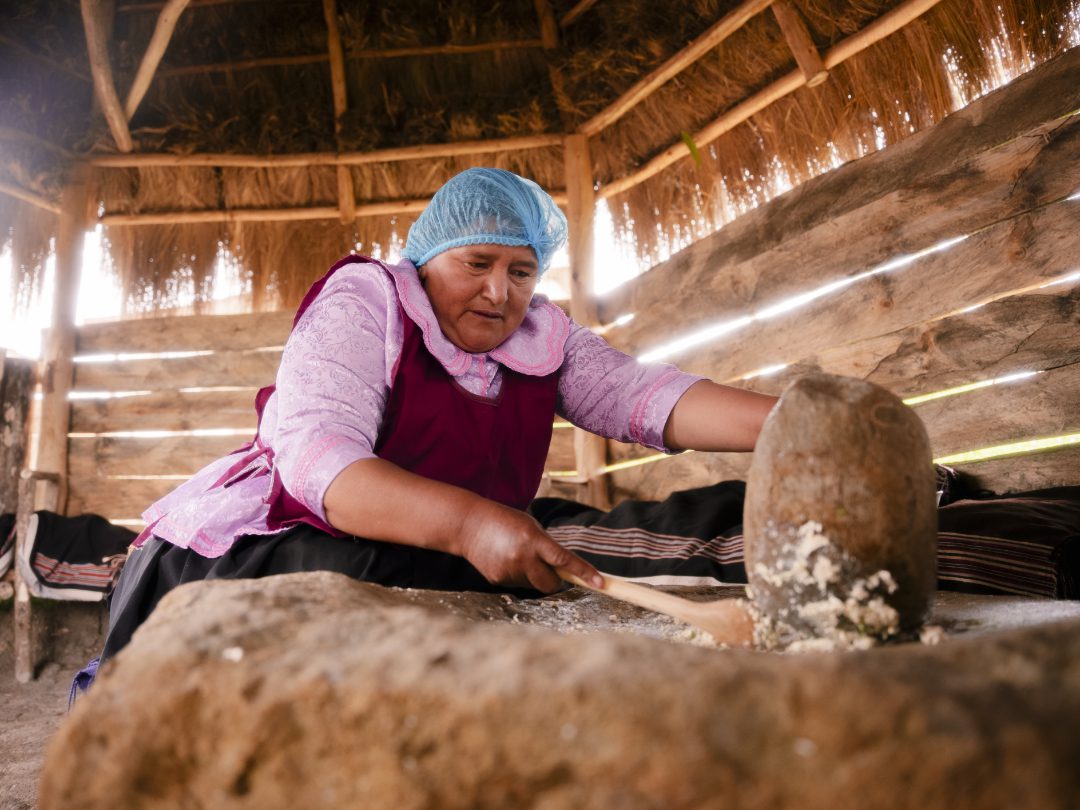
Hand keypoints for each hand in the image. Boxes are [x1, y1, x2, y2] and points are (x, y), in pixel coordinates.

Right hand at [458, 499, 604, 592]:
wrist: (469, 525)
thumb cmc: (505, 521)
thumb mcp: (530, 526)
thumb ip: (547, 547)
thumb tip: (565, 569)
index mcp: (533, 539)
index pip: (564, 560)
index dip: (584, 572)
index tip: (600, 583)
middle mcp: (522, 558)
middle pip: (551, 584)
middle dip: (557, 581)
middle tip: (554, 572)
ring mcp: (508, 571)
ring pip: (534, 585)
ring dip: (535, 576)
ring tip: (518, 556)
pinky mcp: (497, 580)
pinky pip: (518, 584)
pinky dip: (519, 576)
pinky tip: (505, 560)